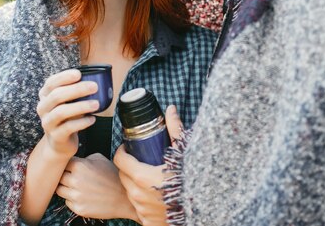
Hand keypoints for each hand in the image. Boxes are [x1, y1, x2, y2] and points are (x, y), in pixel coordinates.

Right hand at [36, 69, 98, 158]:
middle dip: (77, 89)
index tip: (79, 74)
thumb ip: (76, 91)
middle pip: (57, 96)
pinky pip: (68, 127)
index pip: (51, 83)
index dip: (64, 77)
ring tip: (96, 104)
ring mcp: (47, 123)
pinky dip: (82, 122)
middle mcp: (43, 108)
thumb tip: (97, 80)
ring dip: (81, 106)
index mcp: (45, 96)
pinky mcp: (56, 136)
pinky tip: (92, 119)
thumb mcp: (69, 102)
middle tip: (95, 87)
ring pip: (61, 112)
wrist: (59, 143)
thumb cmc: (67, 117)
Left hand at [55, 154, 139, 220]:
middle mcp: (75, 181)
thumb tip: (75, 160)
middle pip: (59, 177)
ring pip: (60, 190)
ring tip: (79, 187)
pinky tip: (84, 196)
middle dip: (66, 177)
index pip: (63, 164)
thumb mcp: (101, 159)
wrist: (124, 197)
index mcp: (80, 166)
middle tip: (75, 178)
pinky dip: (72, 199)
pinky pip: (67, 202)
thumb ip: (85, 159)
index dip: (68, 165)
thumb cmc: (113, 177)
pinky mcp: (78, 208)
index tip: (72, 167)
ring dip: (67, 188)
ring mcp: (76, 196)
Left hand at [113, 105, 183, 225]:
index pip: (120, 160)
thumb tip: (170, 109)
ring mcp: (141, 210)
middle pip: (122, 176)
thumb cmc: (193, 180)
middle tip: (138, 159)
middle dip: (128, 166)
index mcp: (142, 176)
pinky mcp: (146, 221)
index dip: (122, 151)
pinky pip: (138, 208)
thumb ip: (175, 129)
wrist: (204, 207)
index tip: (128, 147)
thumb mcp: (184, 152)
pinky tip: (153, 194)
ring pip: (129, 192)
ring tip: (147, 175)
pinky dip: (143, 200)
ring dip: (134, 183)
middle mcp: (137, 195)